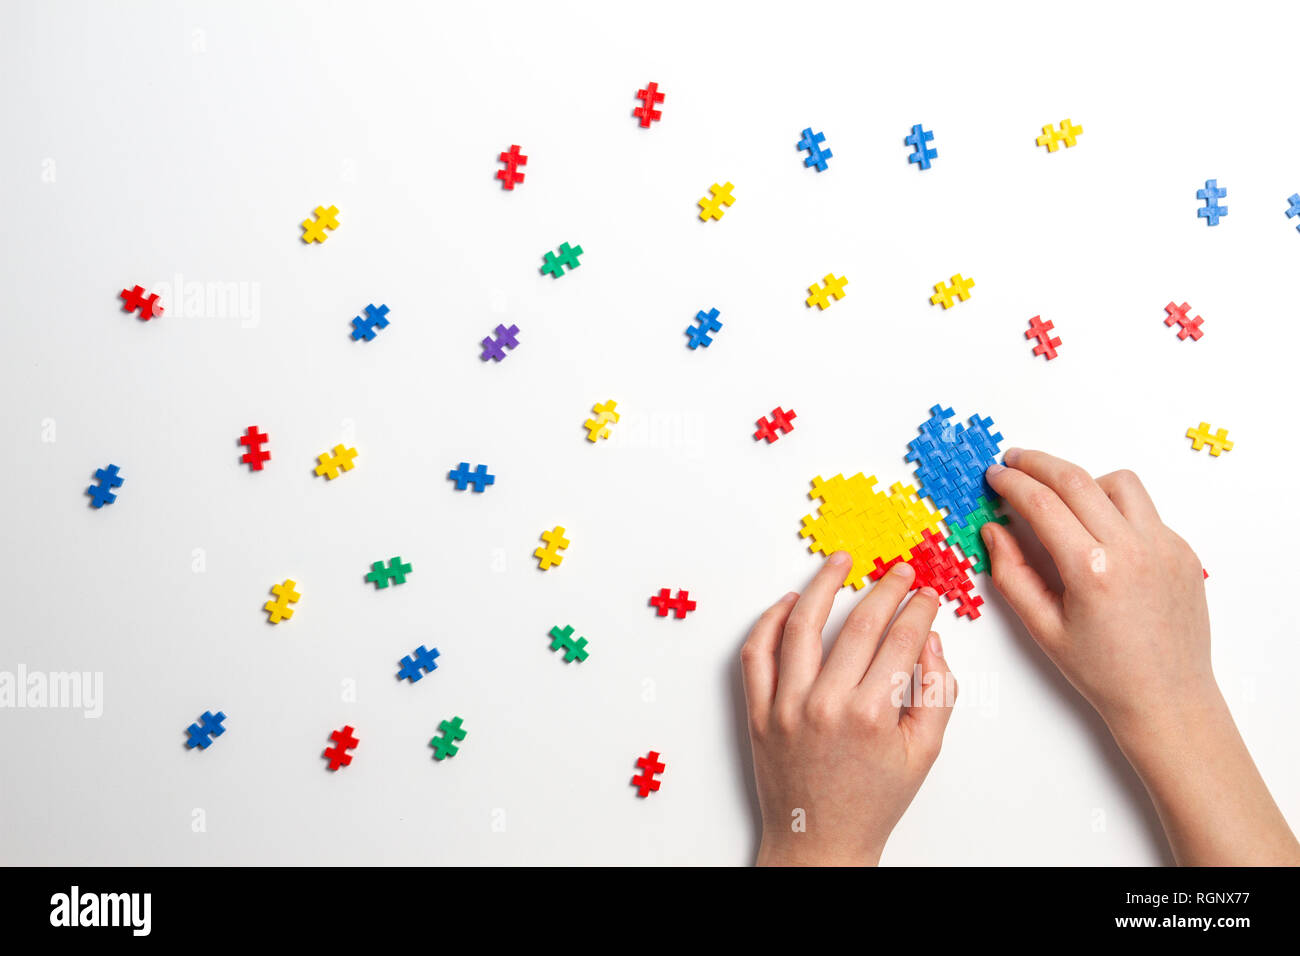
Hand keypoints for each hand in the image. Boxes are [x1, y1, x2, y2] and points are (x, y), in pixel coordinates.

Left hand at [741, 551, 956, 865]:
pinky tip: (790, 602)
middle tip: (898, 571)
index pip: (900, 640)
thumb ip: (937, 691)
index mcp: (872, 715)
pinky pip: (756, 654)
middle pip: (858, 625)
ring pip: (801, 626)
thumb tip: (930, 640)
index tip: (926, 593)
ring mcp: (786, 706)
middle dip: (885, 590)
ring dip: (822, 586)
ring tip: (839, 562)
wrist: (820, 842)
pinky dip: (770, 622)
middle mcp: (825, 705)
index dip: (918, 609)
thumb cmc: (873, 801)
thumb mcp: (924, 751)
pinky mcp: (757, 712)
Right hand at [983, 448, 1299, 864]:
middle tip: (1014, 461)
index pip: (1042, 503)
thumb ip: (1012, 573)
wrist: (1167, 697)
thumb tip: (994, 529)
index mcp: (1092, 570)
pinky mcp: (1181, 550)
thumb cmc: (1103, 672)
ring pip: (1119, 482)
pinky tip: (1097, 531)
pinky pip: (1144, 510)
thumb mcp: (1042, 628)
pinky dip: (1115, 508)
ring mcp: (1163, 545)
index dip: (1012, 483)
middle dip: (1038, 463)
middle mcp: (1132, 549)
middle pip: (1077, 479)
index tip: (994, 476)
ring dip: (1083, 480)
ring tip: (1060, 496)